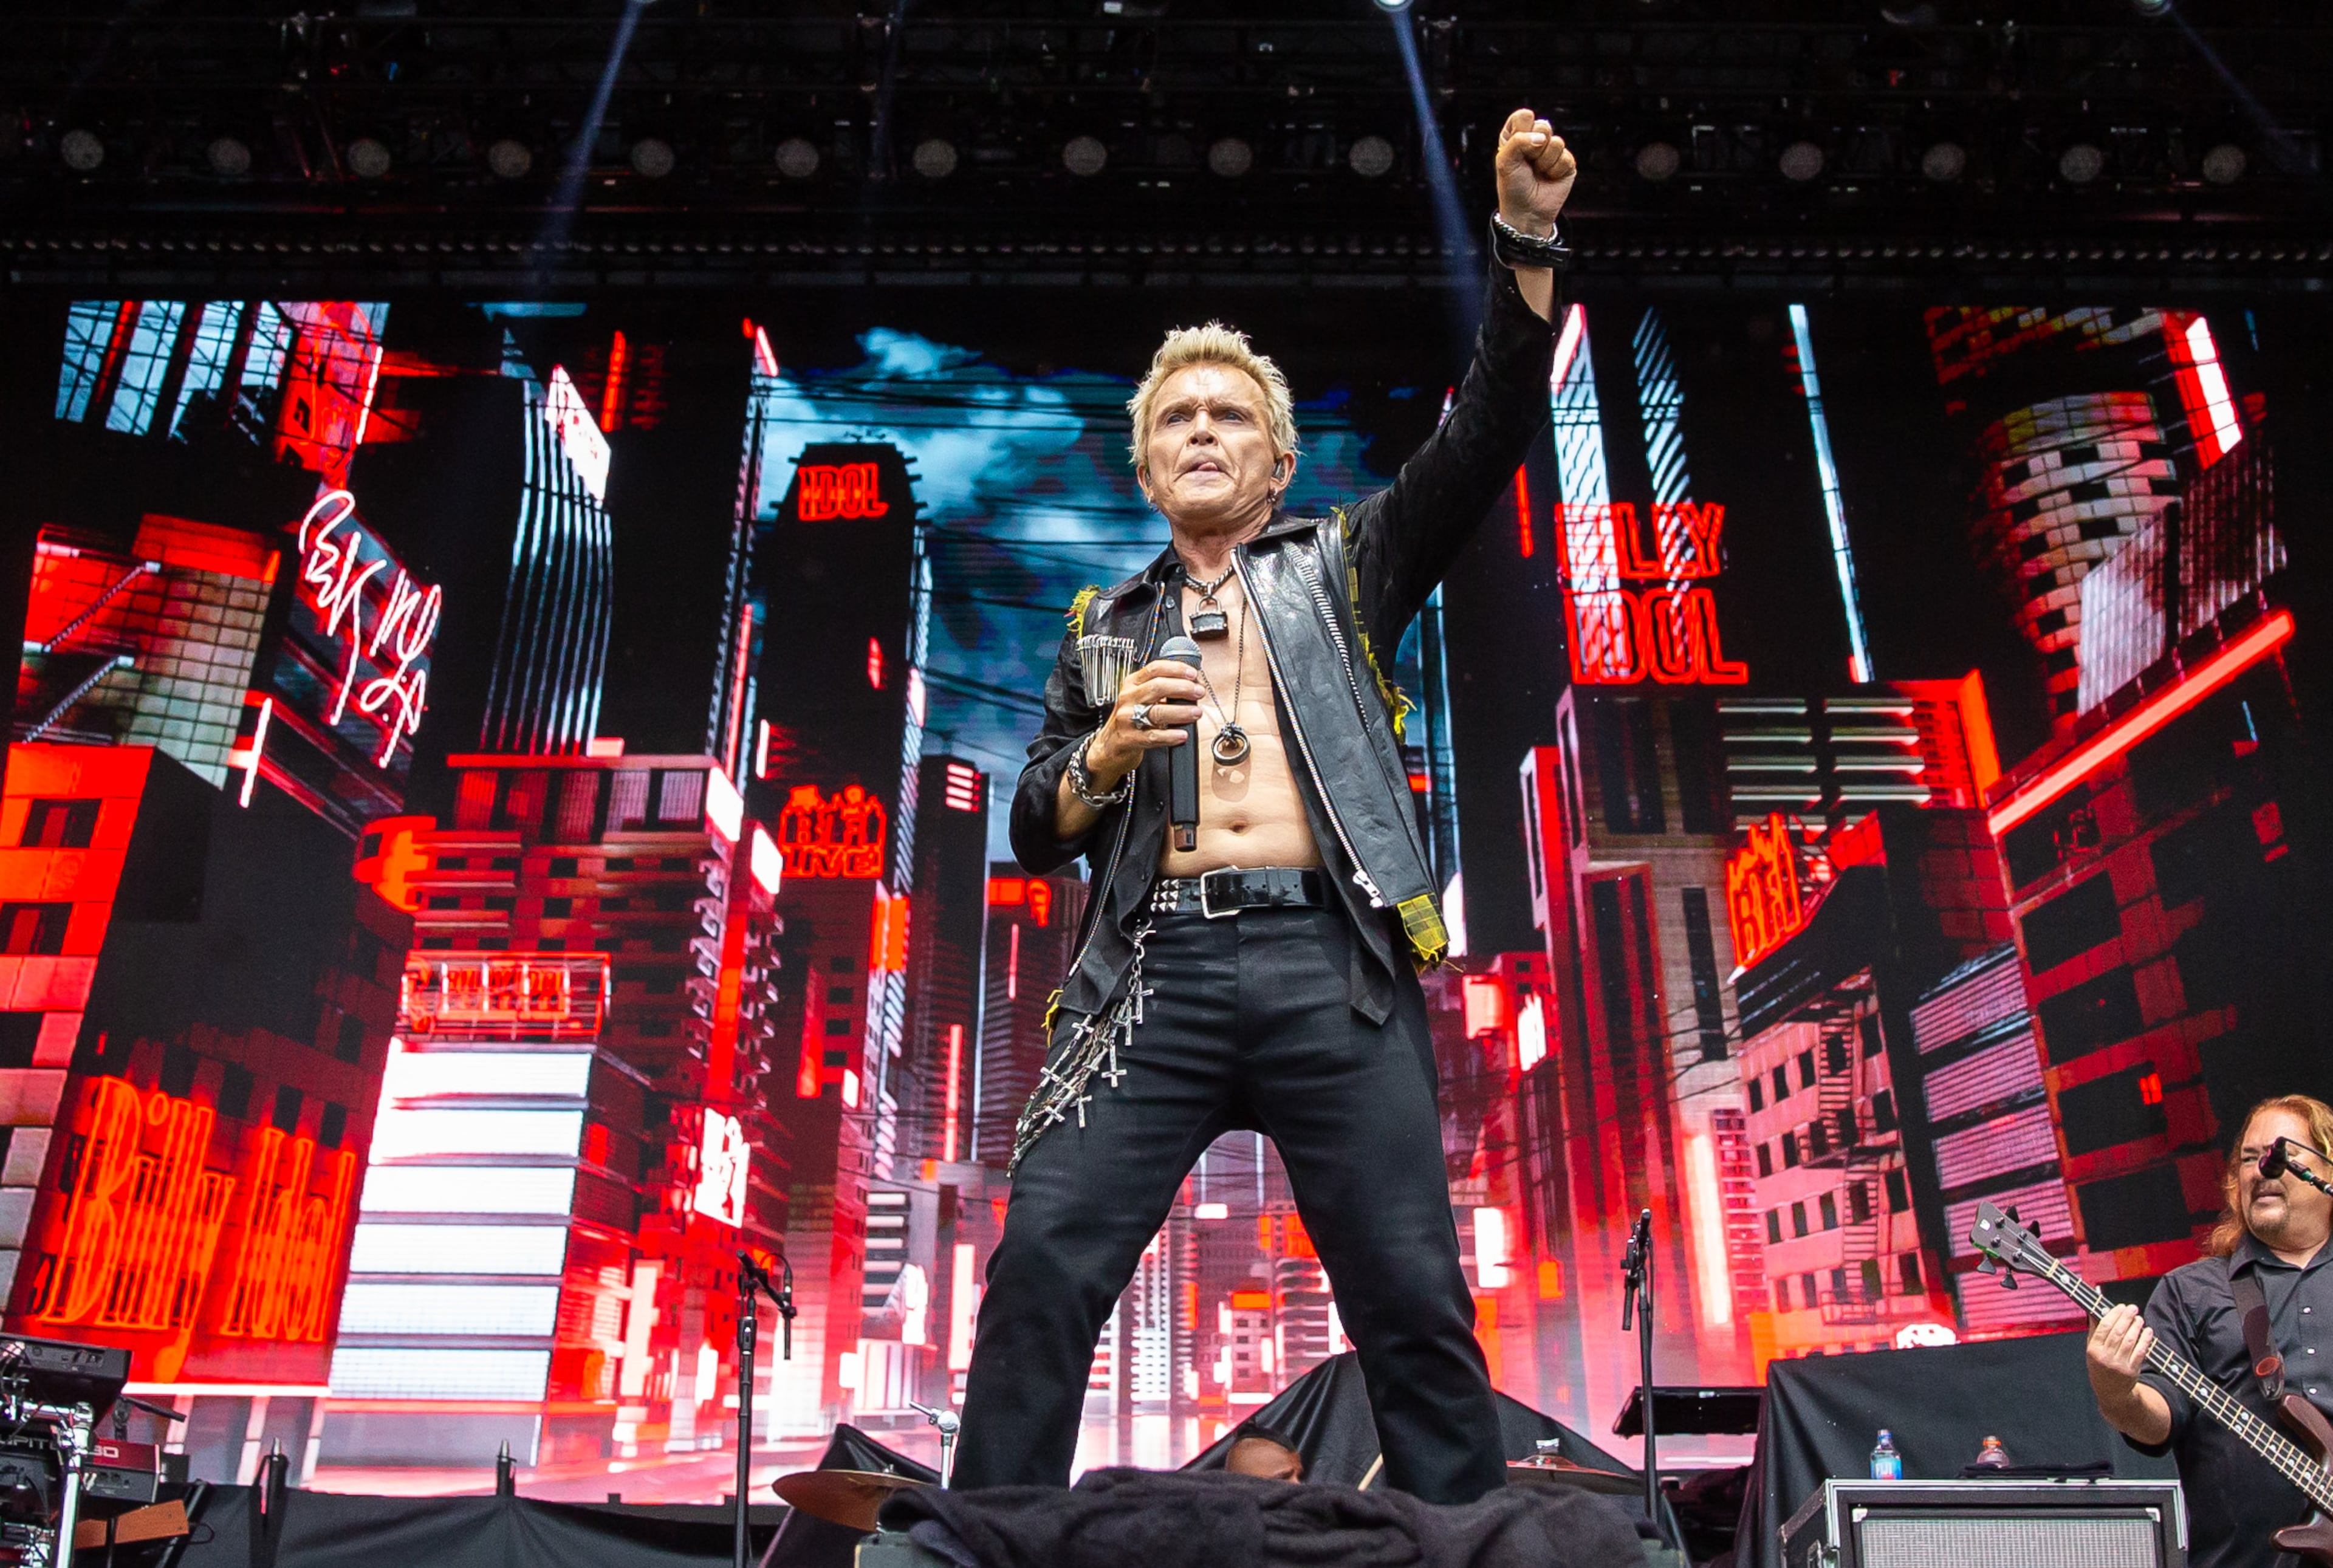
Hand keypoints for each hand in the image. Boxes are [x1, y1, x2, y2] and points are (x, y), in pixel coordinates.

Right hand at [1087, 659, 1204, 783]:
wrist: (1109, 745)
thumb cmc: (1130, 719)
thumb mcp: (1139, 697)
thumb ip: (1161, 689)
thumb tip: (1192, 684)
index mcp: (1132, 684)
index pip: (1155, 669)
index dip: (1176, 669)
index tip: (1193, 674)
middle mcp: (1129, 698)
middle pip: (1157, 687)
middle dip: (1182, 688)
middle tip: (1199, 693)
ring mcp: (1127, 718)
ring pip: (1156, 712)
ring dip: (1181, 712)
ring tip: (1196, 713)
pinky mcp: (1129, 739)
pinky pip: (1152, 736)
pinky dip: (1170, 736)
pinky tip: (1182, 735)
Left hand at [1494, 108, 1577, 236]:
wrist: (1527, 212)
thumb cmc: (1512, 187)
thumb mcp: (1505, 161)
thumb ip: (1518, 141)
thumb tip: (1542, 138)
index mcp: (1518, 136)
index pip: (1523, 116)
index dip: (1522, 129)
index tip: (1515, 146)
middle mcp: (1536, 141)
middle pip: (1543, 125)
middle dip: (1534, 146)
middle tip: (1528, 162)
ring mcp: (1552, 151)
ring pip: (1556, 142)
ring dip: (1544, 162)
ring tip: (1538, 173)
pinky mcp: (1566, 163)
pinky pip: (1566, 157)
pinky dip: (1555, 170)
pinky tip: (1549, 178)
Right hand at [2086, 1304, 2153, 1403]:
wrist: (2111, 1393)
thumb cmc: (2101, 1367)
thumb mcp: (2092, 1350)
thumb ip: (2095, 1330)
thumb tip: (2095, 1309)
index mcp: (2093, 1350)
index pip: (2104, 1327)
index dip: (2114, 1314)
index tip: (2121, 1306)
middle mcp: (2105, 1357)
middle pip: (2117, 1332)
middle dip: (2126, 1318)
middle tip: (2133, 1308)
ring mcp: (2119, 1365)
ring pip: (2129, 1341)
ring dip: (2136, 1327)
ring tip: (2139, 1319)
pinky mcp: (2132, 1370)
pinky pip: (2140, 1352)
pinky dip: (2145, 1340)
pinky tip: (2147, 1331)